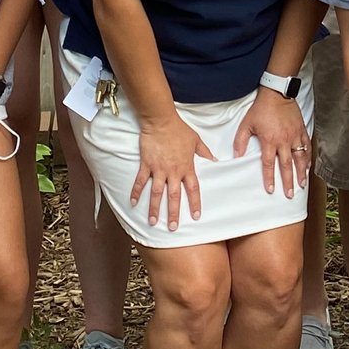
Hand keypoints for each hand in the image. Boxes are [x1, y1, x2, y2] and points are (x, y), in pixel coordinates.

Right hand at [131, 112, 214, 229]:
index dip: (195, 203)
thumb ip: (205, 153)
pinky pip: (141, 181)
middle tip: (173, 228)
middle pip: (174, 196)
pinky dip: (136, 192)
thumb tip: (215, 161)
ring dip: (154, 208)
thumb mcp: (196, 141)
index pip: (193, 189)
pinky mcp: (146, 164)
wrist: (161, 120)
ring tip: (153, 222)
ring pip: (157, 193)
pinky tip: (133, 203)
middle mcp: (173, 171)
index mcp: (186, 167)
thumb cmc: (179, 130)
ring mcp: (158, 169)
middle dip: (173, 213)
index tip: (196, 216)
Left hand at [233, 87, 310, 195]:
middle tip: (289, 194)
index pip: (269, 164)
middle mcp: (283, 141)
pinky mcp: (301, 130)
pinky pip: (306, 147)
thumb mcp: (246, 124)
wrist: (277, 93)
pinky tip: (308, 166)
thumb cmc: (261, 109)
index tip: (271, 190)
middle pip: (286, 166)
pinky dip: (308, 158)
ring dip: (301, 173)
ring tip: (301, 185)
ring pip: (299, 158)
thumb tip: (236, 156)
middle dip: (288, 182)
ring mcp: (294, 136)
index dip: (269, 178)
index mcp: (269, 141)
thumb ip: (240, 141)